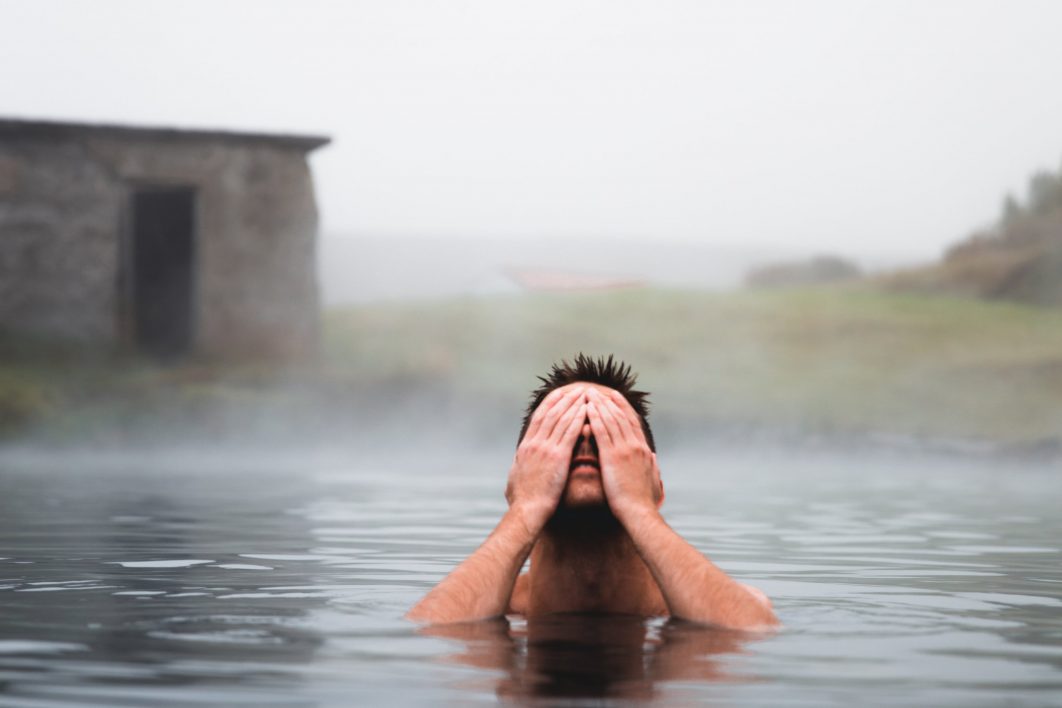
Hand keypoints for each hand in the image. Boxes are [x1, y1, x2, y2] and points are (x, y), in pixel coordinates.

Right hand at [506, 386, 586, 534]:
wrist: (528, 510)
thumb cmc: (523, 500)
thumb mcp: (516, 477)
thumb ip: (520, 464)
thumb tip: (518, 459)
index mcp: (526, 447)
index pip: (538, 418)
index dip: (550, 404)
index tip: (559, 394)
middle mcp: (535, 443)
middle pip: (551, 413)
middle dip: (564, 399)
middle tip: (576, 389)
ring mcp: (545, 449)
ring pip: (561, 419)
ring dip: (574, 404)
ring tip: (585, 394)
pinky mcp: (557, 457)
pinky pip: (570, 432)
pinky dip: (578, 418)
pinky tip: (586, 410)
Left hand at [586, 387, 661, 523]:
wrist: (639, 513)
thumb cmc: (644, 503)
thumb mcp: (653, 481)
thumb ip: (652, 467)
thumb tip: (653, 458)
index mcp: (643, 451)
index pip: (632, 422)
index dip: (623, 407)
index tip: (614, 396)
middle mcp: (635, 446)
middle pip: (620, 417)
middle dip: (607, 401)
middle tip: (596, 390)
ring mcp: (625, 450)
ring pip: (611, 420)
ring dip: (599, 405)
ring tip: (588, 394)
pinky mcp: (613, 457)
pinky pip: (603, 433)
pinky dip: (595, 418)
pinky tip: (587, 409)